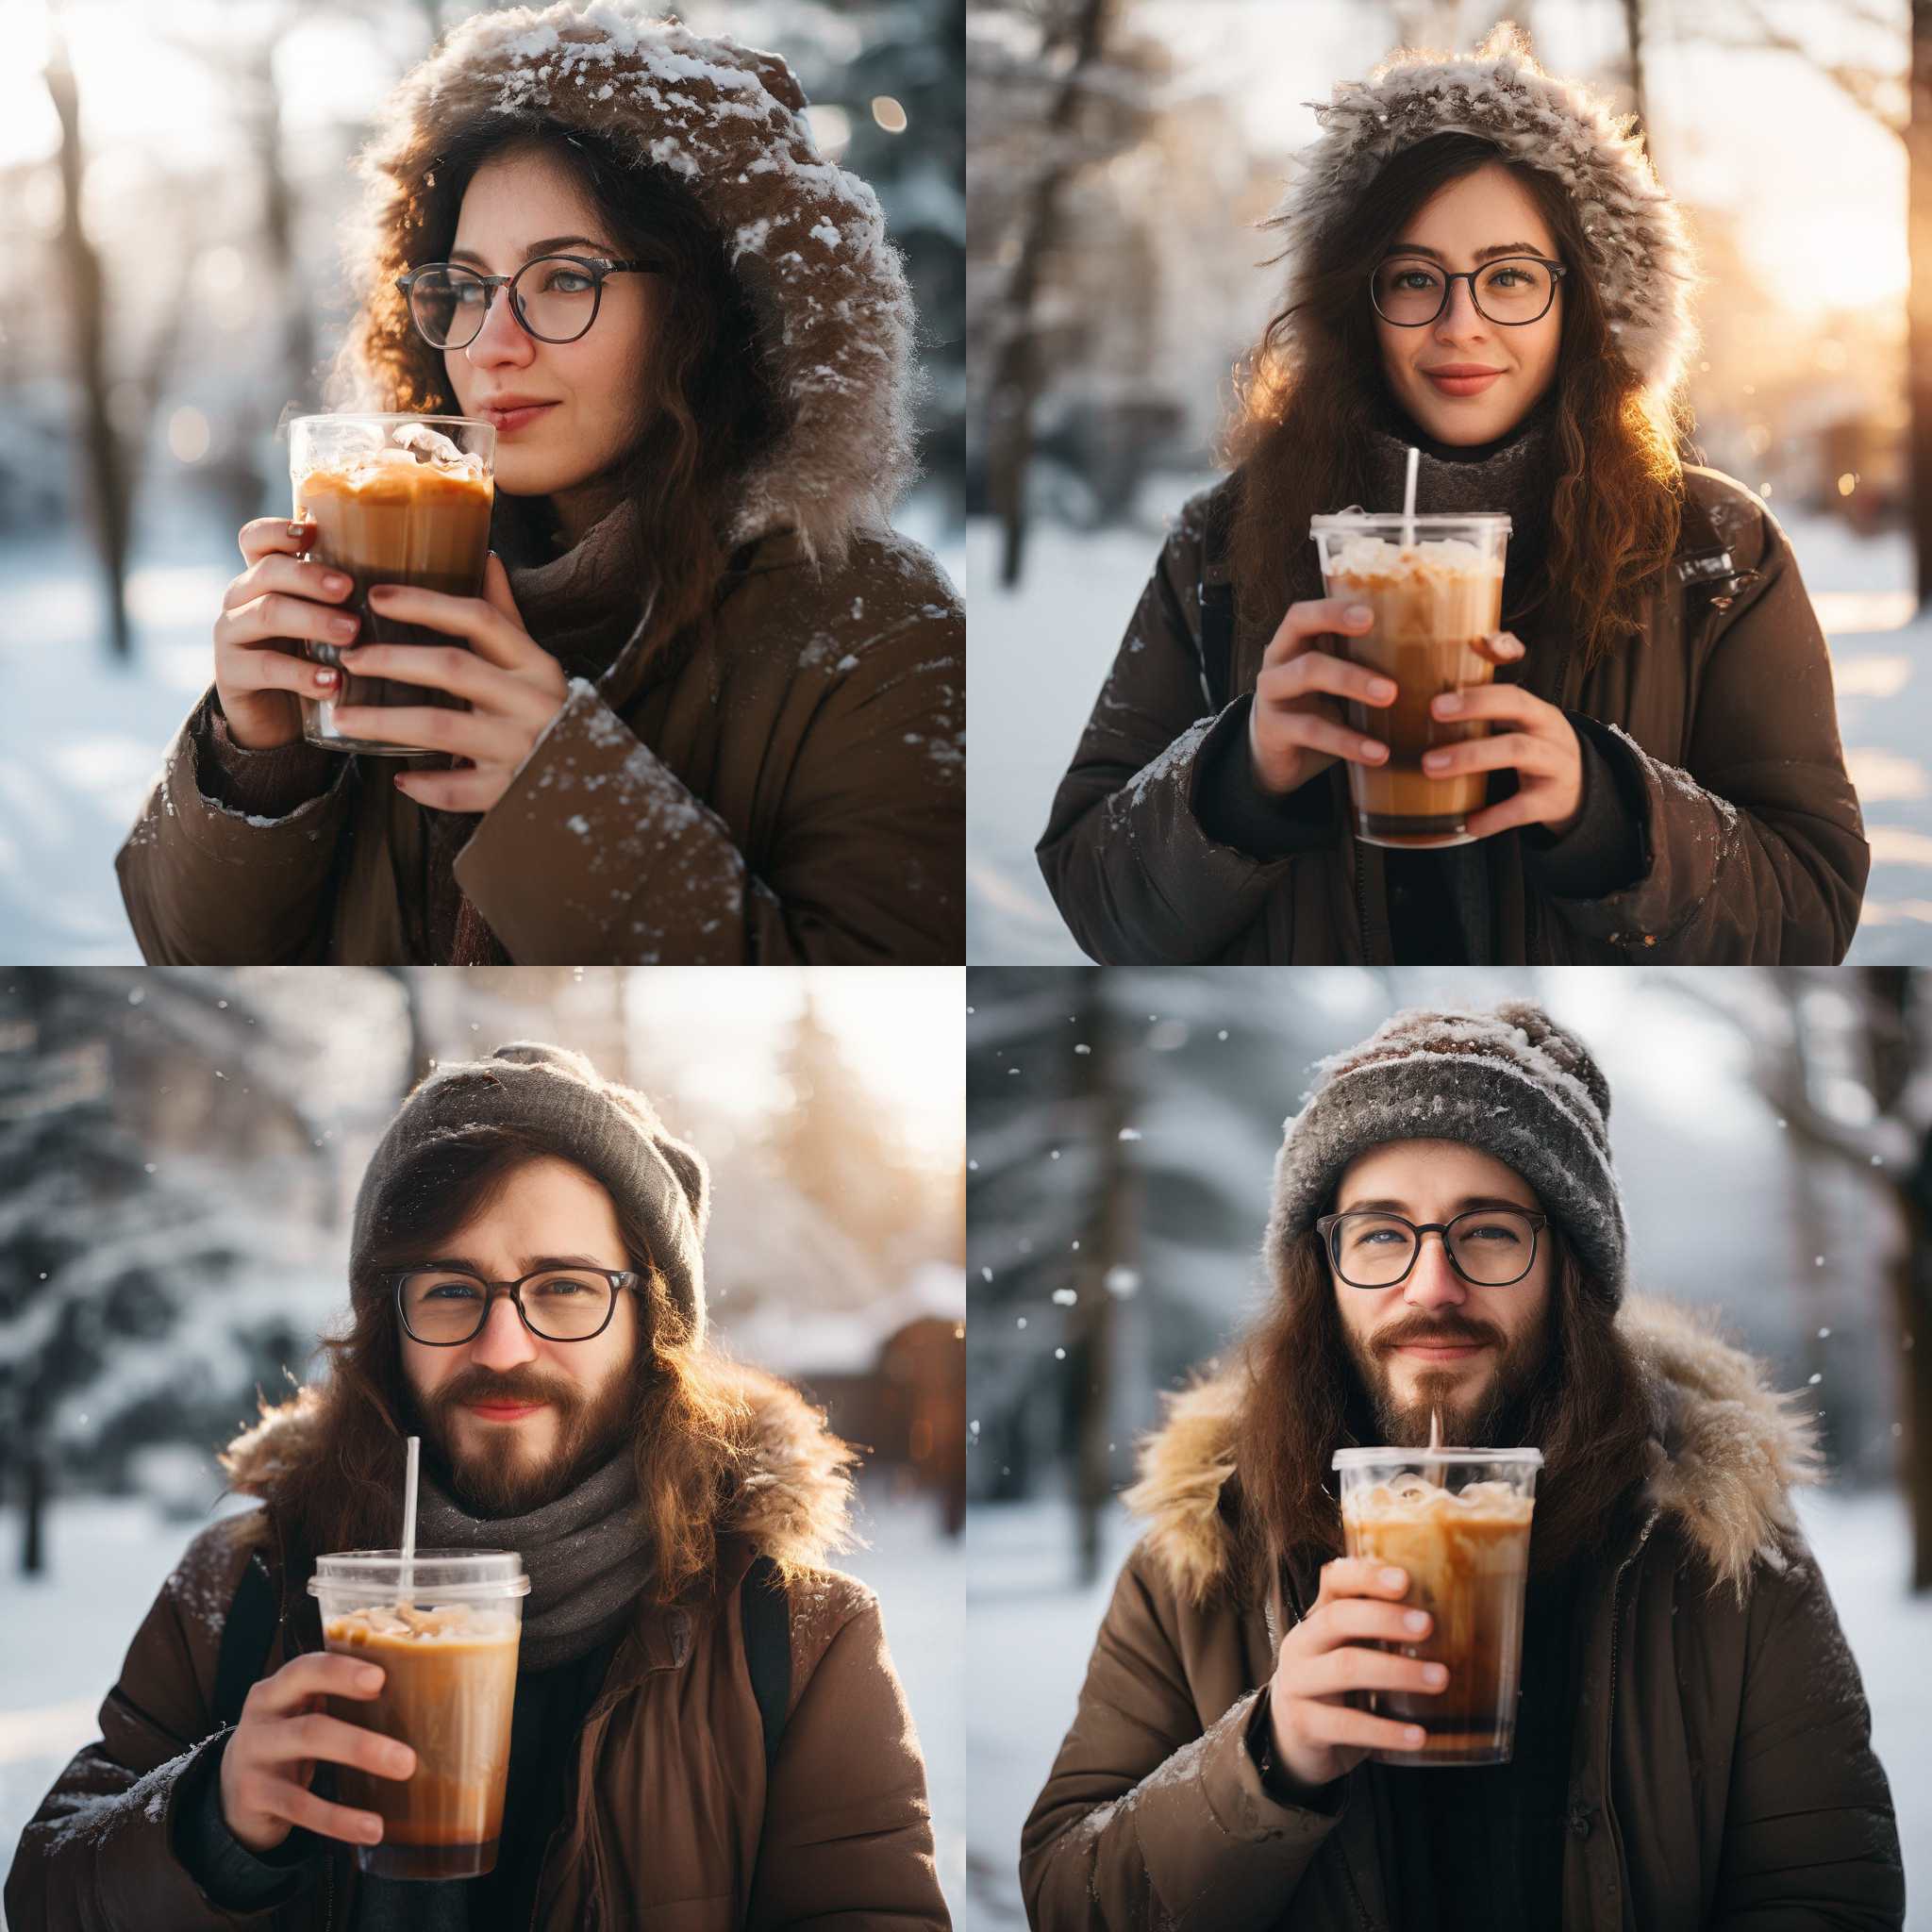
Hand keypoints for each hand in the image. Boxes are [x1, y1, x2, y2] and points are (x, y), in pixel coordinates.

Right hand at [214, 519, 358, 750]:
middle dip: (311, 577)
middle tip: (350, 590)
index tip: (312, 532)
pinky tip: (333, 682)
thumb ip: (348, 599)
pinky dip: (302, 674)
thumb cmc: (314, 661)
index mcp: (265, 578)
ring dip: (313, 621)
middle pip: (268, 571)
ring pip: (266, 613)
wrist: (278, 721)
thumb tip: (411, 580)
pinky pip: (265, 666)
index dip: (278, 530)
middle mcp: (243, 598)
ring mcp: (231, 634)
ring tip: (351, 635)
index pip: (256, 538)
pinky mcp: (231, 673)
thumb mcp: (328, 623)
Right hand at [218, 1652, 415, 1854]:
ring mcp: (254, 1760)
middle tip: (409, 1757)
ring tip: (404, 1773)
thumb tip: (421, 1687)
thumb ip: (341, 1697)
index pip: (306, 1670)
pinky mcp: (255, 1798)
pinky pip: (301, 1808)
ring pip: (308, 1759)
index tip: (381, 1679)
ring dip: (359, 1764)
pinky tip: (373, 1828)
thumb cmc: (290, 1735)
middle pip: (311, 1726)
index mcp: (278, 1689)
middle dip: (360, 1741)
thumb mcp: (303, 1710)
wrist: (234, 1787)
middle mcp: (261, 1720)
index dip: (341, 1672)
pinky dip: (339, 1820)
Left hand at [329, 553, 567, 812]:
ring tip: (344, 717)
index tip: (376, 597)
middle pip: (452, 667)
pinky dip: (427, 785)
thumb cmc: (548, 711)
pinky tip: (401, 778)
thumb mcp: (533, 661)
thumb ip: (506, 616)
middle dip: (392, 660)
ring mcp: (522, 746)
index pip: (479, 618)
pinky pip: (460, 789)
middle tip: (350, 660)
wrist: (594, 779)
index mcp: (534, 664)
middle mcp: (531, 701)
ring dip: (386, 721)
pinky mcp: (511, 789)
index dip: (424, 603)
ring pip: (443, 726)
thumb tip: (486, 556)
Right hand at [1246, 605, 1523, 797]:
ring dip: (1351, 683)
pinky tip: (1378, 753)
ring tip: (1390, 698)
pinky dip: (1348, 741)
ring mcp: (1273, 693)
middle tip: (1382, 647)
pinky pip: (1312, 731)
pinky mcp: (1275, 731)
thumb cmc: (1335, 708)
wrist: (1286, 761)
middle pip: (1300, 627)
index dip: (1337, 604)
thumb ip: (1406, 661)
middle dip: (1341, 630)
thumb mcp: (1362, 680)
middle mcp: (1282, 656)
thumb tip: (1500, 646)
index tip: (1372, 612)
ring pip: (1306, 674)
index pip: (1312, 606)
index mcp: (1304, 637)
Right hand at [1267, 1558, 1444, 1794]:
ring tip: (1440, 1679)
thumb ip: (1380, 1634)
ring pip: (1345, 1668)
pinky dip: (1386, 1731)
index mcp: (1317, 1619)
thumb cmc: (1336, 1689)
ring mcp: (1297, 1683)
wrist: (1292, 1740)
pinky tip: (1419, 1735)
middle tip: (1428, 1625)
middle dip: (1385, 1618)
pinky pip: (1347, 1725)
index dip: (1366, 1576)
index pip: (1334, 1582)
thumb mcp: (1348, 1653)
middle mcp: (1302, 1644)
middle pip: (1337, 1618)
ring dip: (1397, 1671)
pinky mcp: (1303, 1724)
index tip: (1404, 1579)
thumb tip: (1452, 1615)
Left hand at [1426, 633, 1582, 838]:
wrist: (1579, 791)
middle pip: (1516, 705)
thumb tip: (1419, 696)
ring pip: (1518, 750)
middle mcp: (1547, 728)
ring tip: (1431, 767)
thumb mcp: (1515, 728)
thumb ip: (1480, 712)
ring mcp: (1554, 761)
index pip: (1510, 683)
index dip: (1484, 678)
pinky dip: (1494, 816)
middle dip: (1474, 706)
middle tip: (1430, 712)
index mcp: (1532, 709)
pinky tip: (1467, 824)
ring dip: (1472, 756)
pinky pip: (1523, 807)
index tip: (1447, 681)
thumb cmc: (1531, 752)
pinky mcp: (1553, 798)